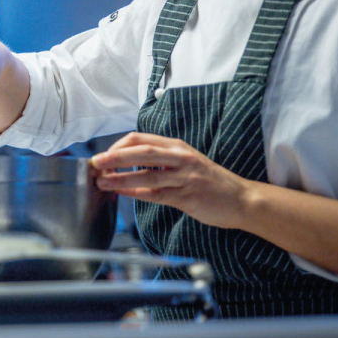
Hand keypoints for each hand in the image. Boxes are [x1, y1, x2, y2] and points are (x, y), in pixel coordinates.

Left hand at [90, 132, 252, 229]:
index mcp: (176, 146)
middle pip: (141, 152)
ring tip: (102, 182)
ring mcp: (184, 177)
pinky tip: (122, 194)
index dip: (117, 147)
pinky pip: (156, 194)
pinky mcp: (187, 196)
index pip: (139, 139)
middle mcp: (179, 158)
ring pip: (146, 174)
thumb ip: (161, 160)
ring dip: (120, 178)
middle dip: (114, 157)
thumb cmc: (210, 181)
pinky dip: (137, 193)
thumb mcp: (185, 161)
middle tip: (96, 163)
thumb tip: (128, 162)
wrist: (241, 199)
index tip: (104, 156)